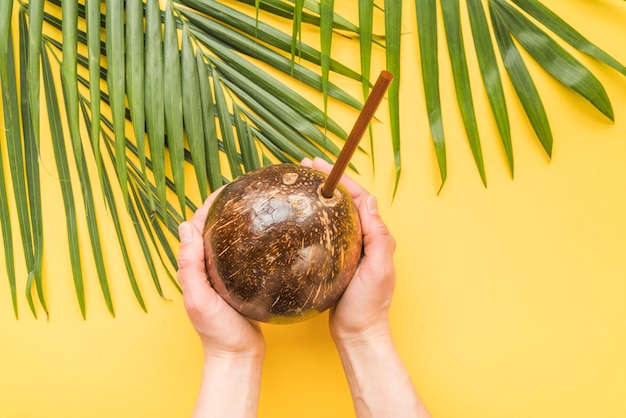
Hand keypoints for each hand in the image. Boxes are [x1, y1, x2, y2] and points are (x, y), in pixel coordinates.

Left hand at [177, 187, 264, 359]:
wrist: (238, 356)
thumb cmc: (218, 332)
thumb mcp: (199, 298)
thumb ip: (190, 266)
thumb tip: (184, 227)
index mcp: (193, 269)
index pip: (197, 227)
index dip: (208, 205)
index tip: (226, 189)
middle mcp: (206, 269)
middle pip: (212, 229)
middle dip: (223, 208)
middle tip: (243, 191)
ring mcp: (223, 276)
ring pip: (228, 240)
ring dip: (235, 222)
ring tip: (253, 205)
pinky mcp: (239, 283)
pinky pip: (242, 255)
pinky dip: (248, 241)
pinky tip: (264, 236)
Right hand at [301, 158, 395, 345]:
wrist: (357, 333)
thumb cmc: (368, 305)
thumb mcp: (377, 269)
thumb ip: (378, 236)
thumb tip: (371, 200)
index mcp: (375, 236)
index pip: (358, 197)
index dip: (340, 179)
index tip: (319, 165)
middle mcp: (364, 238)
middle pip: (344, 201)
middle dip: (326, 182)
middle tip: (304, 168)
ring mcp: (349, 248)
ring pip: (333, 215)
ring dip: (318, 198)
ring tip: (298, 185)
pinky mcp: (336, 259)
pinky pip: (325, 232)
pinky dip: (313, 219)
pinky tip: (297, 218)